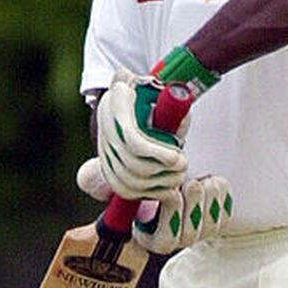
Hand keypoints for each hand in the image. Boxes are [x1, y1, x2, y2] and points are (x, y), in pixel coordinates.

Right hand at [76, 158, 231, 252]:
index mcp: (148, 235)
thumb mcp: (122, 172)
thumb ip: (100, 177)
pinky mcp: (216, 223)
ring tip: (201, 177)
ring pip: (207, 226)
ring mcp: (196, 234)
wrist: (177, 164)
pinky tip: (214, 181)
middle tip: (187, 180)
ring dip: (206, 198)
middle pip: (187, 236)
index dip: (170, 214)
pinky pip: (224, 215)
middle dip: (190, 205)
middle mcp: (173, 240)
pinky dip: (221, 196)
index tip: (170, 190)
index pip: (163, 239)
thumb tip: (86, 178)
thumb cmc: (146, 171)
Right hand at [95, 69, 190, 198]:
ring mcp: (104, 145)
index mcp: (118, 99)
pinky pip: (123, 189)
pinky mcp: (107, 164)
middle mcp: (106, 123)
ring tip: (179, 176)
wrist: (139, 99)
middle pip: (131, 163)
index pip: (131, 139)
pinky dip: (148, 194)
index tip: (177, 158)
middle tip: (183, 166)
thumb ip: (174, 105)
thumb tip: (180, 108)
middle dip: (162, 171)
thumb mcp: (168, 94)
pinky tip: (167, 189)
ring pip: (128, 180)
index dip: (155, 153)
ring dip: (158, 184)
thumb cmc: (159, 95)